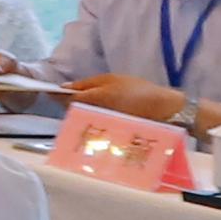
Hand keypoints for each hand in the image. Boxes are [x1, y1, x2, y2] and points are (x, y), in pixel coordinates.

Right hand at [62, 73, 184, 123]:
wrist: (170, 112)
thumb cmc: (137, 98)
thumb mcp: (105, 95)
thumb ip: (81, 95)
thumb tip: (59, 93)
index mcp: (103, 81)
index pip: (75, 87)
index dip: (63, 95)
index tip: (50, 105)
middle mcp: (109, 92)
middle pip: (84, 102)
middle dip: (76, 112)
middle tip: (70, 125)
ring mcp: (119, 106)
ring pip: (95, 115)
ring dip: (90, 123)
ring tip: (83, 135)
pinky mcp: (128, 119)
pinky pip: (108, 124)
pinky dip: (102, 129)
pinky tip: (100, 137)